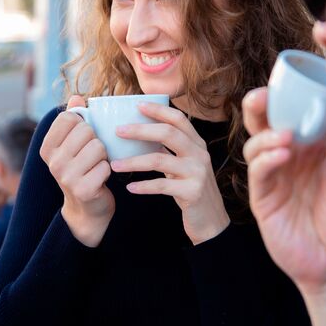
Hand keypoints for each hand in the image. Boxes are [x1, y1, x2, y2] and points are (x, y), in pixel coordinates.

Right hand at [39, 95, 113, 246]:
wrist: (86, 208)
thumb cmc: (82, 169)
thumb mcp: (73, 144)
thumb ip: (74, 119)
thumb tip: (77, 97)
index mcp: (47, 147)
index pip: (69, 117)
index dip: (83, 125)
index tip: (81, 141)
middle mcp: (53, 161)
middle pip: (86, 130)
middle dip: (95, 141)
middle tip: (91, 157)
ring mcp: (66, 176)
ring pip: (98, 147)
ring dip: (103, 156)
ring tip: (95, 167)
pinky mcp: (83, 189)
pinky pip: (106, 166)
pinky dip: (107, 171)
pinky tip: (99, 180)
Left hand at [113, 102, 229, 244]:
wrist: (211, 221)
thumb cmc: (192, 190)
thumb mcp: (185, 165)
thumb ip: (170, 150)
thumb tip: (141, 133)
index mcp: (197, 144)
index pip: (178, 119)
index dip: (158, 110)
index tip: (137, 105)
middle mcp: (199, 155)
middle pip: (168, 134)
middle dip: (140, 130)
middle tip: (118, 131)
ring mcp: (197, 173)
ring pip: (160, 159)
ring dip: (133, 162)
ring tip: (114, 165)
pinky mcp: (192, 192)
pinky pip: (161, 185)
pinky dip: (143, 186)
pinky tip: (130, 188)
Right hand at [242, 88, 325, 294]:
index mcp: (313, 143)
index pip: (295, 109)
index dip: (290, 91)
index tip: (293, 76)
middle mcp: (290, 154)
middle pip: (266, 120)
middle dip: (261, 103)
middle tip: (265, 94)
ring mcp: (274, 174)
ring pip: (256, 142)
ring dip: (266, 134)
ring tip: (285, 136)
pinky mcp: (263, 197)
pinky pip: (258, 171)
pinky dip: (266, 159)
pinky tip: (282, 156)